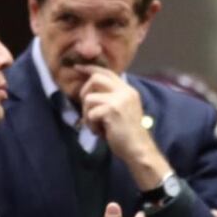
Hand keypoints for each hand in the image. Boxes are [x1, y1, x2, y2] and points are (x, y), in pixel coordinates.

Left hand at [77, 65, 168, 189]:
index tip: (78, 67)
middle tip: (86, 107)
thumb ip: (112, 98)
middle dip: (85, 92)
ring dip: (87, 114)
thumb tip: (90, 90)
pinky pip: (90, 114)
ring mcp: (119, 100)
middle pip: (96, 78)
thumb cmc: (128, 133)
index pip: (107, 72)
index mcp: (128, 90)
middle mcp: (125, 91)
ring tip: (96, 126)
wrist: (138, 148)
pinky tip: (100, 132)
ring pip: (89, 98)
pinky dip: (91, 125)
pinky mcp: (112, 110)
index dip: (91, 69)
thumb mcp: (123, 109)